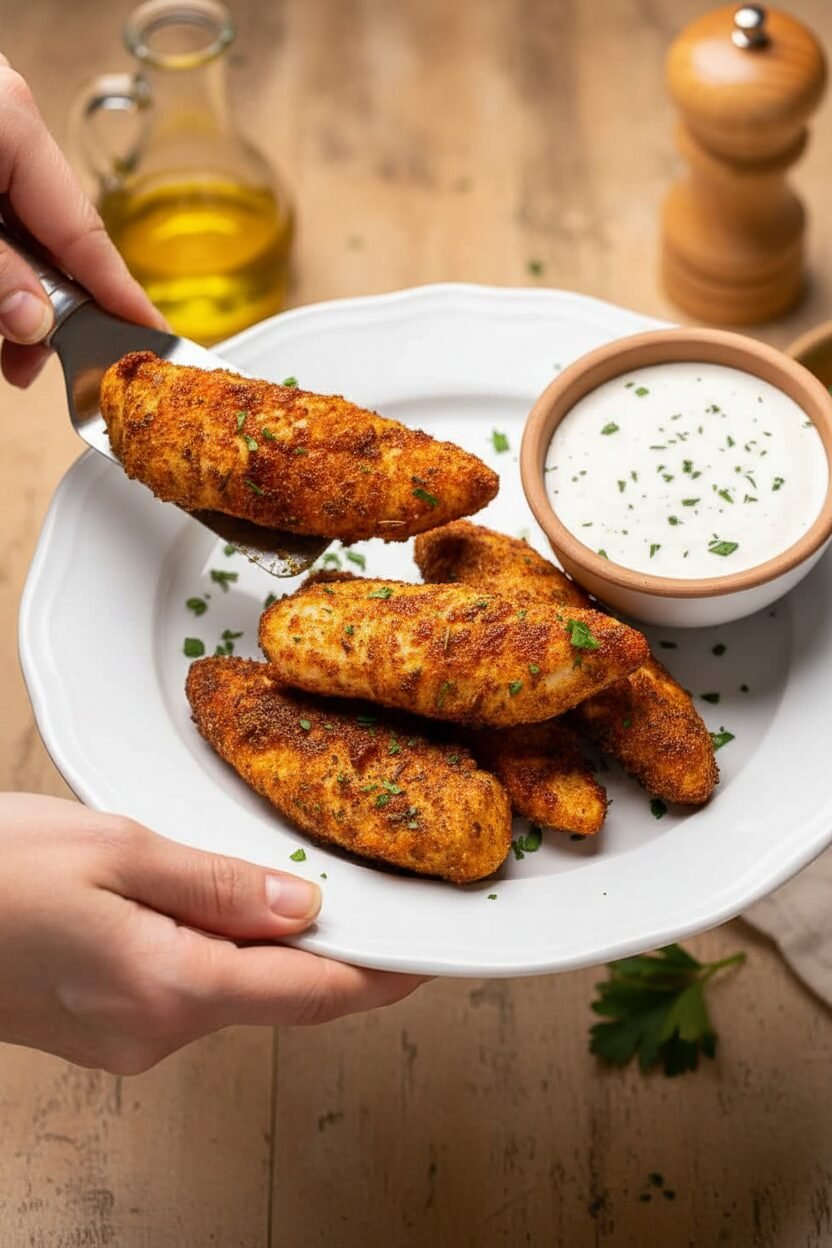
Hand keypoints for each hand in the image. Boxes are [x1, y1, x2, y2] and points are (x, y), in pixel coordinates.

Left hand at [0, 57, 164, 387]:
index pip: (86, 233)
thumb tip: (33, 323)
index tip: (149, 339)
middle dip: (44, 310)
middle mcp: (3, 125)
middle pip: (51, 237)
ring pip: (14, 234)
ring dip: (8, 295)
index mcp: (14, 125)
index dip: (119, 297)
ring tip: (0, 347)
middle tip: (30, 368)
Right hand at [0, 793, 423, 1072]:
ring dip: (273, 945)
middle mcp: (158, 1033)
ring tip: (293, 884)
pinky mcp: (110, 1031)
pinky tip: (216, 906)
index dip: (385, 973)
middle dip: (334, 948)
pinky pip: (194, 990)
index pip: (315, 993)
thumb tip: (307, 908)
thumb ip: (220, 885)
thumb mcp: (115, 849)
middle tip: (375, 891)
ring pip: (237, 990)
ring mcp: (132, 1040)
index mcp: (171, 987)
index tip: (434, 952)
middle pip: (283, 994)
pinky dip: (224, 952)